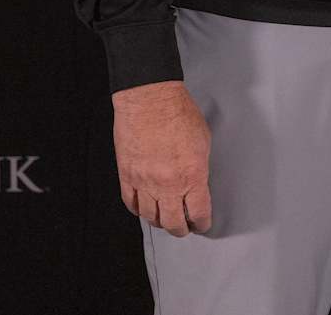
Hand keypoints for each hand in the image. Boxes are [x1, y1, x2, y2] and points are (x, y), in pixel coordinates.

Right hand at [111, 81, 211, 236]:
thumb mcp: (204, 142)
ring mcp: (144, 182)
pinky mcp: (126, 176)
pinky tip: (144, 210)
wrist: (150, 101)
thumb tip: (197, 182)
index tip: (202, 224)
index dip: (202, 222)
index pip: (198, 211)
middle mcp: (167, 184)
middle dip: (181, 229)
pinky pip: (131, 203)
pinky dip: (138, 211)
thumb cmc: (179, 114)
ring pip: (150, 216)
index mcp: (192, 175)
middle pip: (173, 221)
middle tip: (185, 229)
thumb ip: (200, 167)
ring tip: (165, 221)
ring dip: (160, 222)